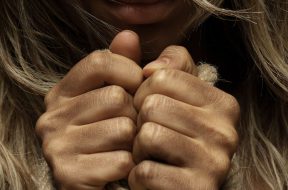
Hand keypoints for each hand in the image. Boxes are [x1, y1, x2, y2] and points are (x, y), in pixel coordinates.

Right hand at [36, 31, 142, 189]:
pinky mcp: (69, 174)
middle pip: (117, 98)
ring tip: (123, 147)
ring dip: (133, 141)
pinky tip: (118, 167)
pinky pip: (122, 160)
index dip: (130, 71)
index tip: (137, 87)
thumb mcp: (119, 94)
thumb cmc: (115, 133)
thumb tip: (128, 35)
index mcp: (63, 92)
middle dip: (133, 115)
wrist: (105, 181)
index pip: (100, 60)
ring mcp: (56, 146)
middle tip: (127, 129)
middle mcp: (52, 115)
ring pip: (123, 129)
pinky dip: (129, 165)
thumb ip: (123, 64)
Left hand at [128, 46, 239, 189]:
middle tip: (149, 135)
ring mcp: (214, 163)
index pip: (162, 76)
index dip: (143, 92)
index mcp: (221, 103)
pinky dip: (139, 175)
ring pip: (148, 135)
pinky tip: (152, 176)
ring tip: (151, 155)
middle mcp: (225, 131)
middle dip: (139, 121)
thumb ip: (165, 65)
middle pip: (152, 105)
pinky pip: (145, 171)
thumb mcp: (173, 96)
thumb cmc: (170, 134)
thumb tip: (146, 59)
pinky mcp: (196, 189)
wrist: (176, 185)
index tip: (150, 107)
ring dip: (138, 148)